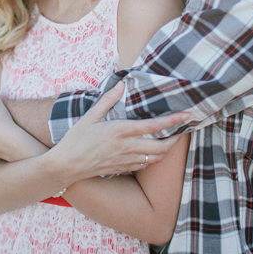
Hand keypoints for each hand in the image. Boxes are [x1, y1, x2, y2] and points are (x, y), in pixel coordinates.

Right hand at [50, 82, 189, 181]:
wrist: (66, 165)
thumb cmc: (76, 139)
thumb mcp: (90, 116)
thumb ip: (108, 99)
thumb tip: (121, 84)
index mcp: (121, 130)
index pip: (154, 126)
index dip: (173, 121)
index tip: (186, 115)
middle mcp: (127, 147)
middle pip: (162, 147)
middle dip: (175, 139)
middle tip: (182, 131)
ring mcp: (126, 160)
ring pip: (156, 158)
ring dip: (166, 150)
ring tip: (170, 140)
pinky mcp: (122, 168)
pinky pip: (144, 165)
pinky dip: (152, 158)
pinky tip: (151, 151)